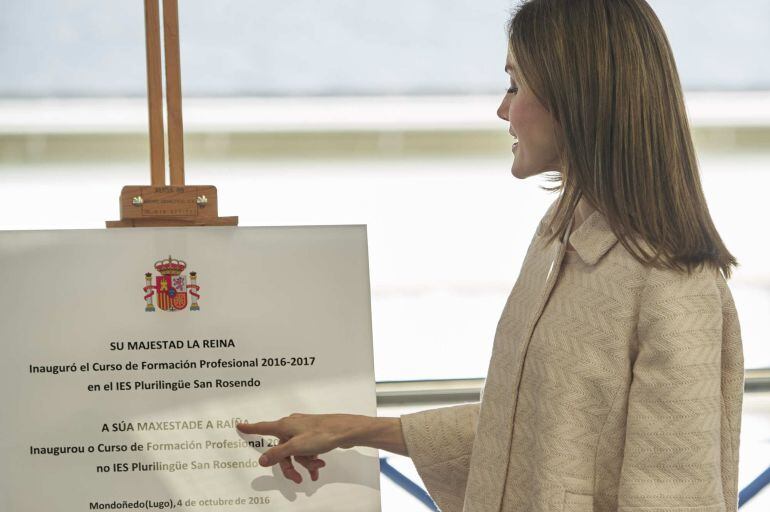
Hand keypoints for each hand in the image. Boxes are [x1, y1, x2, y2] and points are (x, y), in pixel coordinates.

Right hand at [236, 413, 364, 483]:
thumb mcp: (296, 447)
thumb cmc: (322, 434)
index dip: (250, 428)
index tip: (239, 425)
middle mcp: (292, 426)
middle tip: (297, 479)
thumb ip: (278, 453)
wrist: (346, 430)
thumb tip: (262, 459)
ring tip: (316, 468)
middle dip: (290, 465)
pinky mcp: (313, 435)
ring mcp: (303, 430)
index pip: (263, 428)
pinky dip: (311, 459)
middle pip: (282, 450)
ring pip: (296, 452)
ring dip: (305, 463)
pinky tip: (319, 467)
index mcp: (284, 426)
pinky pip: (306, 450)